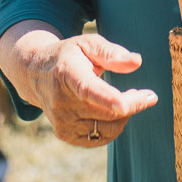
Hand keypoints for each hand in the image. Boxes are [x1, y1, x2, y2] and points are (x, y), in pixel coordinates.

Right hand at [14, 32, 157, 146]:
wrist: (36, 74)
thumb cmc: (69, 56)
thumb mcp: (87, 44)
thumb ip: (111, 52)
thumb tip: (136, 62)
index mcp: (67, 74)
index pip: (87, 89)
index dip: (106, 99)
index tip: (124, 105)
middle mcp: (61, 101)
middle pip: (107, 113)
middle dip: (133, 104)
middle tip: (146, 95)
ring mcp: (62, 121)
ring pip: (107, 128)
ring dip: (124, 116)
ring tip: (126, 99)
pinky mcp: (65, 134)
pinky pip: (100, 138)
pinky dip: (113, 127)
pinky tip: (112, 112)